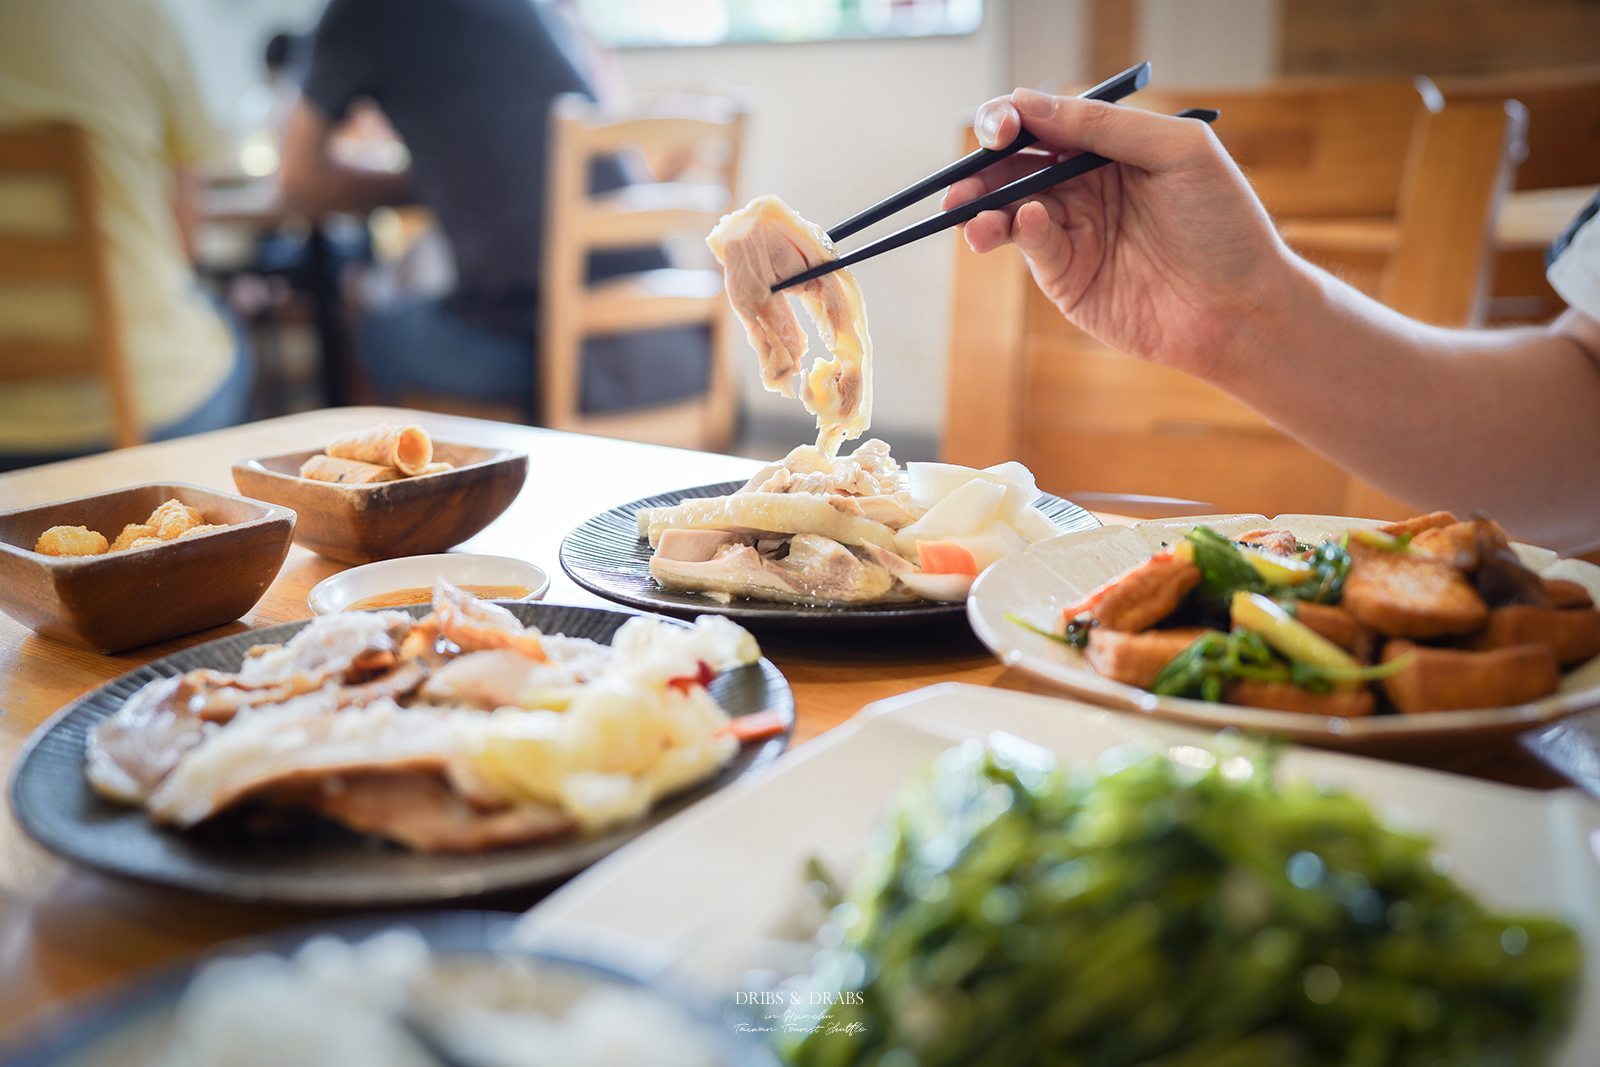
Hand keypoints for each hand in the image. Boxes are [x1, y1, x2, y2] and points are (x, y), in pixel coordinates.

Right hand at [943, 88, 1291, 378]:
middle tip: (961, 176)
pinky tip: (1028, 223)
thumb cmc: (1225, 224)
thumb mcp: (1179, 151)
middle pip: (1015, 167)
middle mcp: (1085, 188)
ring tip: (967, 211)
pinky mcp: (1068, 280)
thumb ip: (1106, 125)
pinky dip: (1021, 232)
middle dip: (981, 167)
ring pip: (1010, 209)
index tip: (1001, 125)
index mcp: (1111, 148)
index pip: (1047, 123)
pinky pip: (1032, 247)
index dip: (1014, 119)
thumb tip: (1031, 104)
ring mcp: (1074, 234)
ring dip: (982, 206)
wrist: (1243, 309)